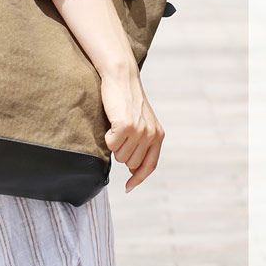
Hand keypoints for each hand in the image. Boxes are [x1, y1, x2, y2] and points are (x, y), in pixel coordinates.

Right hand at [100, 70, 164, 193]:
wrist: (122, 78)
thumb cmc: (127, 101)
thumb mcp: (141, 123)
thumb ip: (142, 144)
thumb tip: (133, 170)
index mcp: (158, 135)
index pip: (149, 166)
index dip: (138, 179)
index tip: (128, 187)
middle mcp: (151, 135)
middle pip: (130, 163)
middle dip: (121, 153)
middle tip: (120, 134)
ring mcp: (139, 131)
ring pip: (120, 155)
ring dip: (114, 144)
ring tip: (117, 126)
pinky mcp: (126, 126)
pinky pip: (111, 144)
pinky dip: (107, 136)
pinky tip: (111, 123)